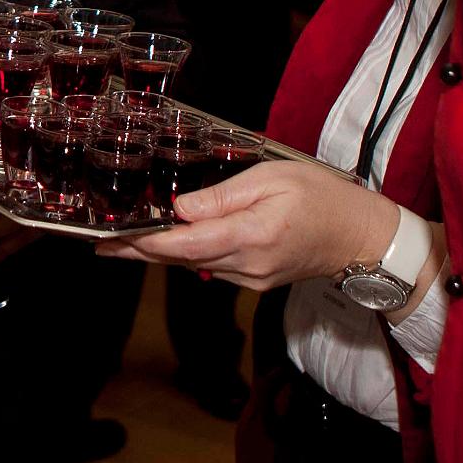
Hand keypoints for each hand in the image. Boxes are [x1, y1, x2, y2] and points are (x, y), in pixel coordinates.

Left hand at [93, 158, 398, 290]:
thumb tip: (180, 208)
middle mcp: (246, 264)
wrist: (361, 237)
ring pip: (193, 265)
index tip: (114, 238)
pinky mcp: (255, 282)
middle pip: (181, 258)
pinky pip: (211, 268)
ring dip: (159, 254)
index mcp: (250, 235)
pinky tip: (165, 246)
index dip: (145, 242)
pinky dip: (186, 256)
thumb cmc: (322, 198)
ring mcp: (251, 278)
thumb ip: (222, 196)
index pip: (185, 243)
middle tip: (101, 245)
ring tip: (121, 243)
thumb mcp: (272, 179)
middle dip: (139, 252)